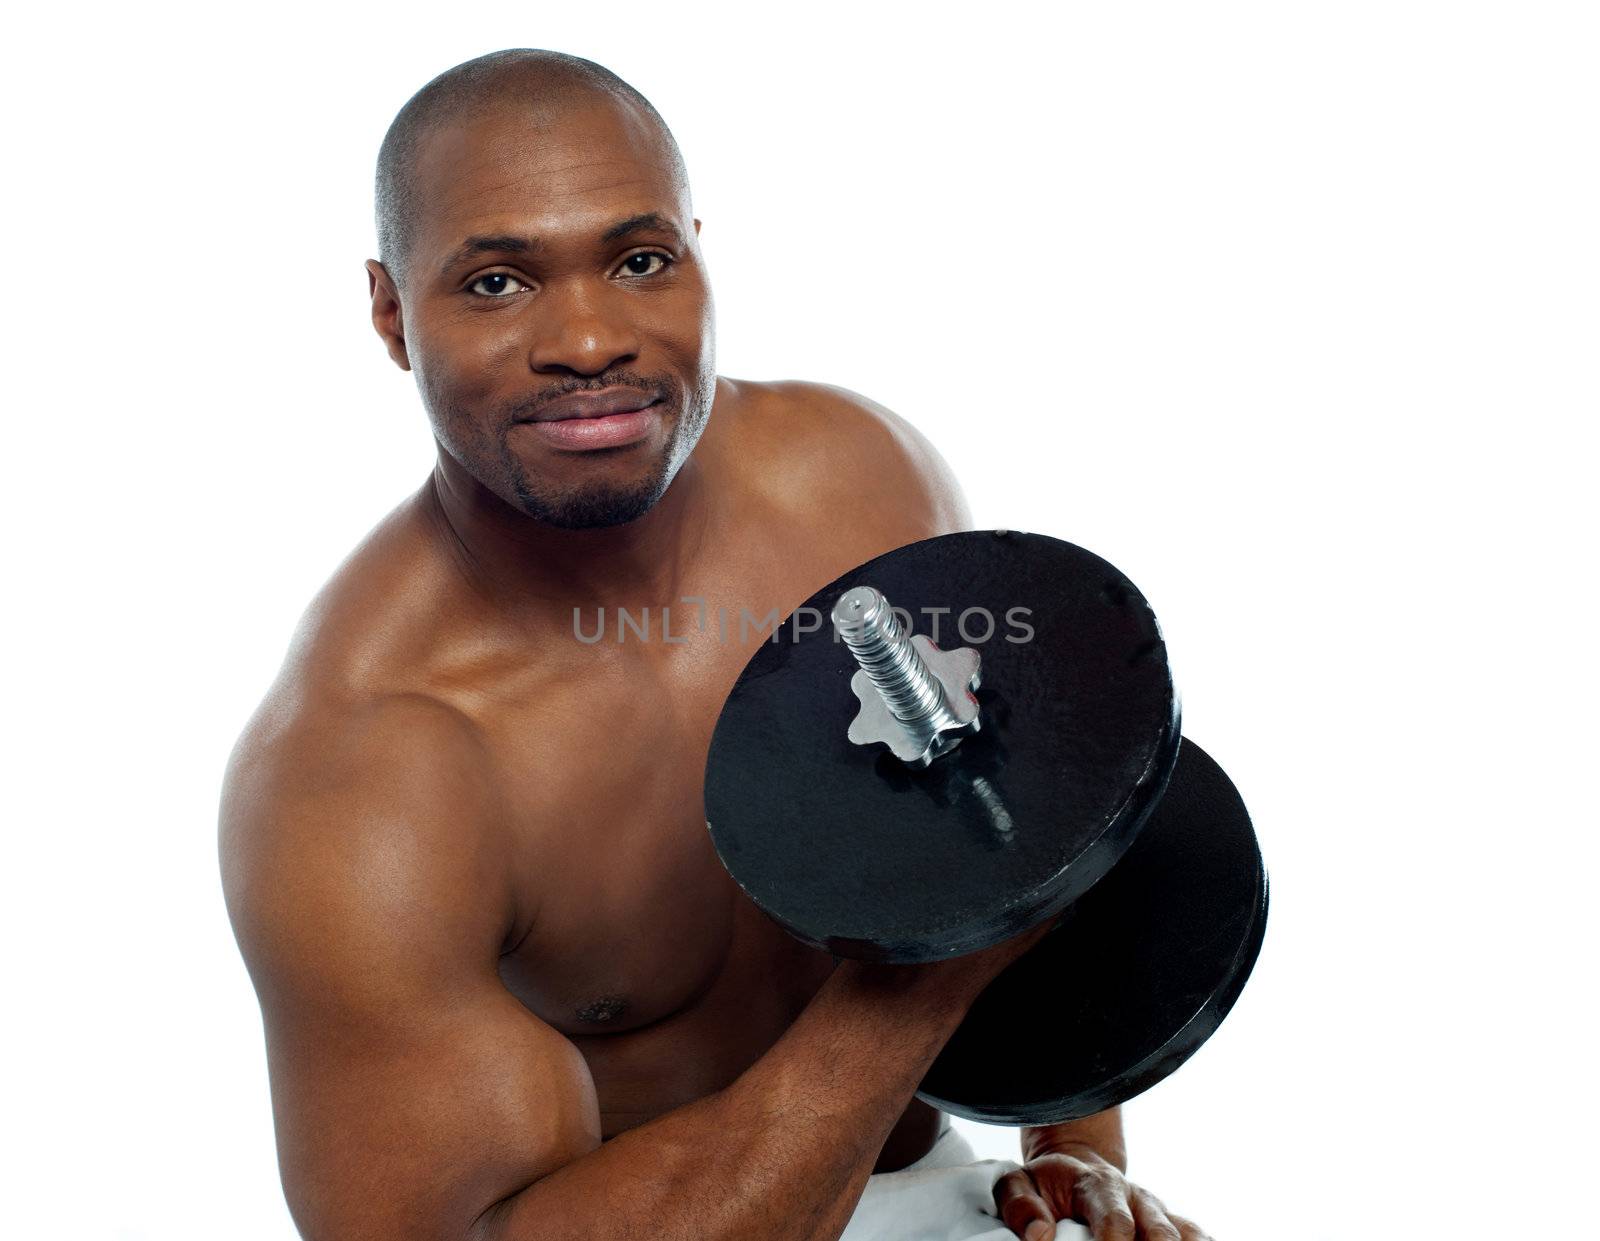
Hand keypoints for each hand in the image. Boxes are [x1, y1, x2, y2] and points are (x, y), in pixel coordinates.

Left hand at [995, 1144, 1209, 1239]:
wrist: (1076, 1165)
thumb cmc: (1045, 1183)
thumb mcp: (1019, 1184)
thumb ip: (1021, 1206)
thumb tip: (1040, 1235)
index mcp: (1098, 1186)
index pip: (1114, 1217)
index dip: (1115, 1240)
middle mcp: (1136, 1197)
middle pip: (1160, 1231)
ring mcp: (1157, 1211)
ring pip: (1186, 1234)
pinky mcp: (1171, 1223)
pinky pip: (1197, 1234)